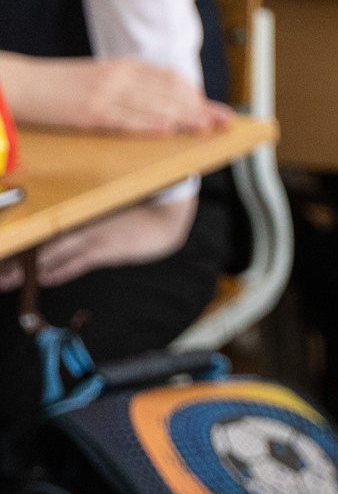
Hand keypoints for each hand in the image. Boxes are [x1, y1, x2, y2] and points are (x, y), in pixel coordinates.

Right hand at [2, 55, 229, 135]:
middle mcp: (119, 76)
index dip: (197, 97)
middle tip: (225, 122)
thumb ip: (132, 87)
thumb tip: (165, 104)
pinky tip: (169, 131)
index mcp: (124, 67)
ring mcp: (105, 93)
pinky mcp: (90, 111)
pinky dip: (149, 126)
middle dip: (200, 109)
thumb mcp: (103, 78)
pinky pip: (126, 120)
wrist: (21, 83)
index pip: (171, 80)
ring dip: (184, 119)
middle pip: (169, 93)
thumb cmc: (62, 86)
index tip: (217, 110)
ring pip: (154, 107)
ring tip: (207, 128)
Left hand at [19, 197, 197, 287]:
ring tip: (9, 280)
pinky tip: (45, 280)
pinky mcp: (106, 249)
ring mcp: (92, 235)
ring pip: (52, 254)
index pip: (39, 231)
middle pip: (39, 244)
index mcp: (76, 213)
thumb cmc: (136, 218)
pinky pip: (77, 263)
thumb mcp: (104, 219)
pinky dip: (60, 271)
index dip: (19, 248)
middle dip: (17, 262)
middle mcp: (79, 222)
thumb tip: (60, 251)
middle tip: (2, 276)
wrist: (166, 218)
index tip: (6, 260)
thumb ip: (82, 230)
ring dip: (30, 270)